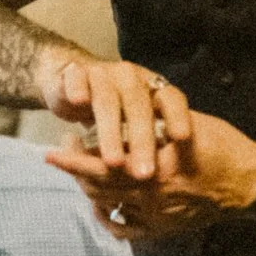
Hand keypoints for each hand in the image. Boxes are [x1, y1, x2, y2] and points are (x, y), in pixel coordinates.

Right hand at [31, 49, 192, 181]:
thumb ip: (153, 141)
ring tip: (113, 163)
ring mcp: (102, 73)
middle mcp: (130, 77)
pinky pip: (76, 80)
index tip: (183, 139)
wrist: (73, 80)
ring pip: (107, 101)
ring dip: (111, 132)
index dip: (177, 116)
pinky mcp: (74, 73)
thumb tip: (168, 182)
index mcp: (151, 86)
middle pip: (138, 107)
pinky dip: (78, 90)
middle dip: (142, 142)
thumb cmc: (114, 108)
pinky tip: (79, 102)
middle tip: (145, 174)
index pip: (171, 99)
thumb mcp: (135, 122)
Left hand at [46, 111, 255, 240]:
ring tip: (79, 172)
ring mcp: (157, 217)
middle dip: (75, 171)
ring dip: (88, 190)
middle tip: (61, 153)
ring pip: (109, 207)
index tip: (52, 149)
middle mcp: (152, 198)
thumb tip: (120, 121)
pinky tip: (101, 206)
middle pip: (99, 189)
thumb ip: (154, 127)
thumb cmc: (225, 148)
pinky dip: (108, 219)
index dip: (74, 159)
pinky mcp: (164, 229)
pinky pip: (127, 230)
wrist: (253, 184)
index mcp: (157, 169)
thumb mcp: (188, 127)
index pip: (103, 166)